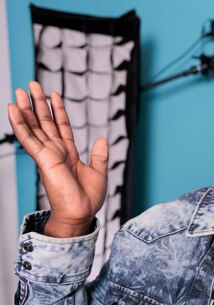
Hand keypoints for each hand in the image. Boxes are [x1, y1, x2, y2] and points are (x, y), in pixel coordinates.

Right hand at [7, 81, 108, 237]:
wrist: (81, 213)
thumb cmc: (87, 198)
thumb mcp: (98, 171)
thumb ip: (99, 155)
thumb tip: (103, 139)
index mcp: (68, 153)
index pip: (61, 126)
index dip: (58, 110)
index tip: (54, 94)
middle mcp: (56, 151)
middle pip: (44, 122)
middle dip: (38, 103)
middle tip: (31, 84)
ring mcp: (47, 154)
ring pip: (34, 126)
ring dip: (26, 109)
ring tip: (21, 91)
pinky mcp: (42, 159)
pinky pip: (28, 138)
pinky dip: (19, 123)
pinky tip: (13, 109)